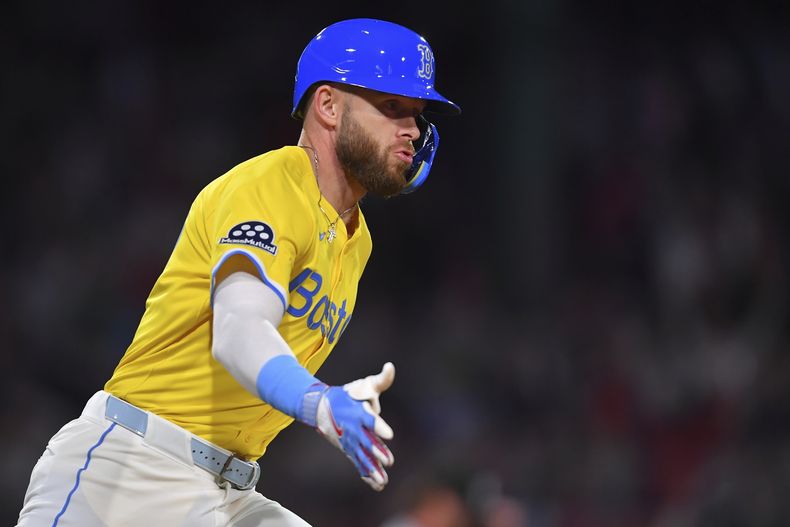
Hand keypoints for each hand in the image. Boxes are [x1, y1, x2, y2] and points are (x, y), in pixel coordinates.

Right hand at [302, 363, 395, 490]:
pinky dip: (367, 474)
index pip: (370, 420)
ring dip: (372, 468)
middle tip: (389, 460)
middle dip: (377, 451)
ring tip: (383, 479)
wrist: (321, 408)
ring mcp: (350, 442)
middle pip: (367, 442)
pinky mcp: (349, 450)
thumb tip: (390, 366)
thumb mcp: (364, 385)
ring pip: (362, 457)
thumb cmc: (348, 395)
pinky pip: (359, 464)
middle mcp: (354, 429)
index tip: (389, 434)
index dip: (379, 427)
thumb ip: (381, 379)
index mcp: (359, 412)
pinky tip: (378, 485)